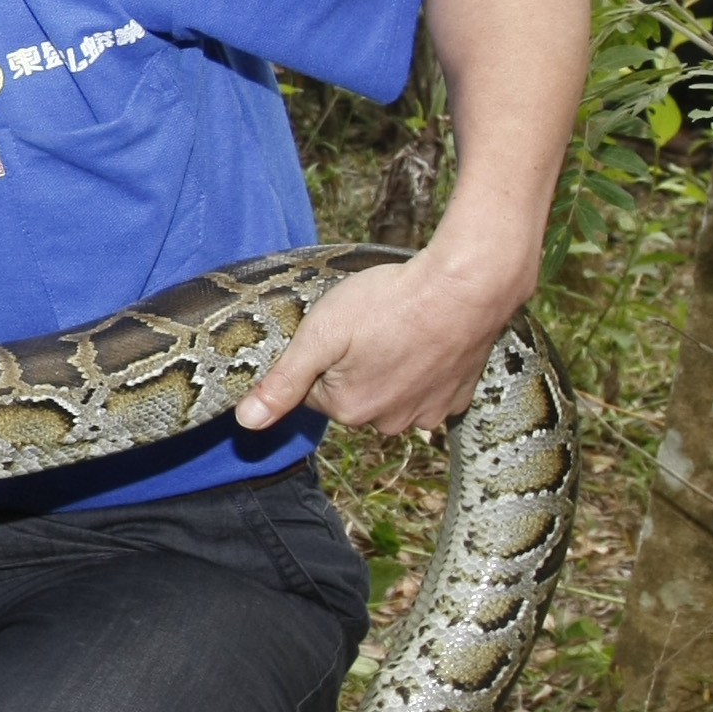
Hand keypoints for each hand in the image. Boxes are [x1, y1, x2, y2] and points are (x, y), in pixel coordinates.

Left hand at [235, 253, 530, 435]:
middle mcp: (388, 424)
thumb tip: (246, 422)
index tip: (337, 330)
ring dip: (390, 368)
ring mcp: (428, 414)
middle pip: (352, 394)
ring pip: (390, 393)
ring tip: (399, 330)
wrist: (466, 287)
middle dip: (353, 364)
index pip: (312, 390)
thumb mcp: (320, 334)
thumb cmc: (388, 303)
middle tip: (370, 325)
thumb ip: (282, 381)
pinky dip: (424, 370)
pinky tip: (426, 340)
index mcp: (348, 410)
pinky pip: (427, 390)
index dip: (319, 356)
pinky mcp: (458, 398)